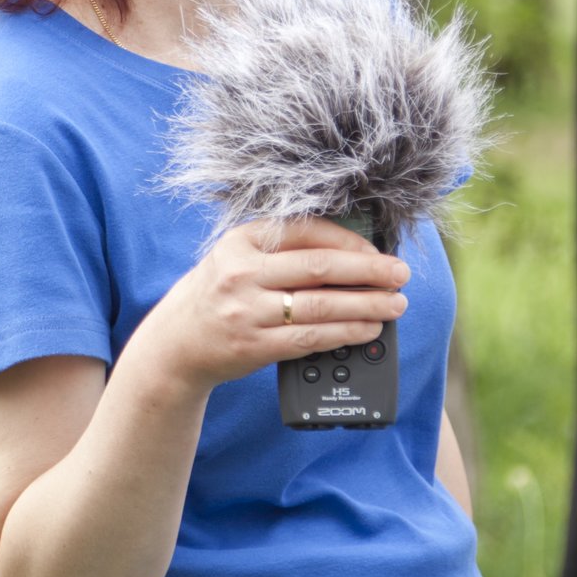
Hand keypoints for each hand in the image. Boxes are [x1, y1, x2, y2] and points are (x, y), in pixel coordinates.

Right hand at [132, 216, 410, 395]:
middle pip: (320, 267)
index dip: (349, 241)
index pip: (307, 231)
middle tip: (400, 275)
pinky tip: (368, 330)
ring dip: (366, 305)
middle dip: (369, 271)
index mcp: (242, 239)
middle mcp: (243, 271)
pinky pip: (311, 338)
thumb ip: (282, 250)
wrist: (176, 344)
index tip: (377, 250)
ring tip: (394, 305)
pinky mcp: (255, 345)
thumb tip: (351, 251)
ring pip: (321, 305)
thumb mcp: (238, 257)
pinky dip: (345, 333)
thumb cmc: (218, 294)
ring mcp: (248, 310)